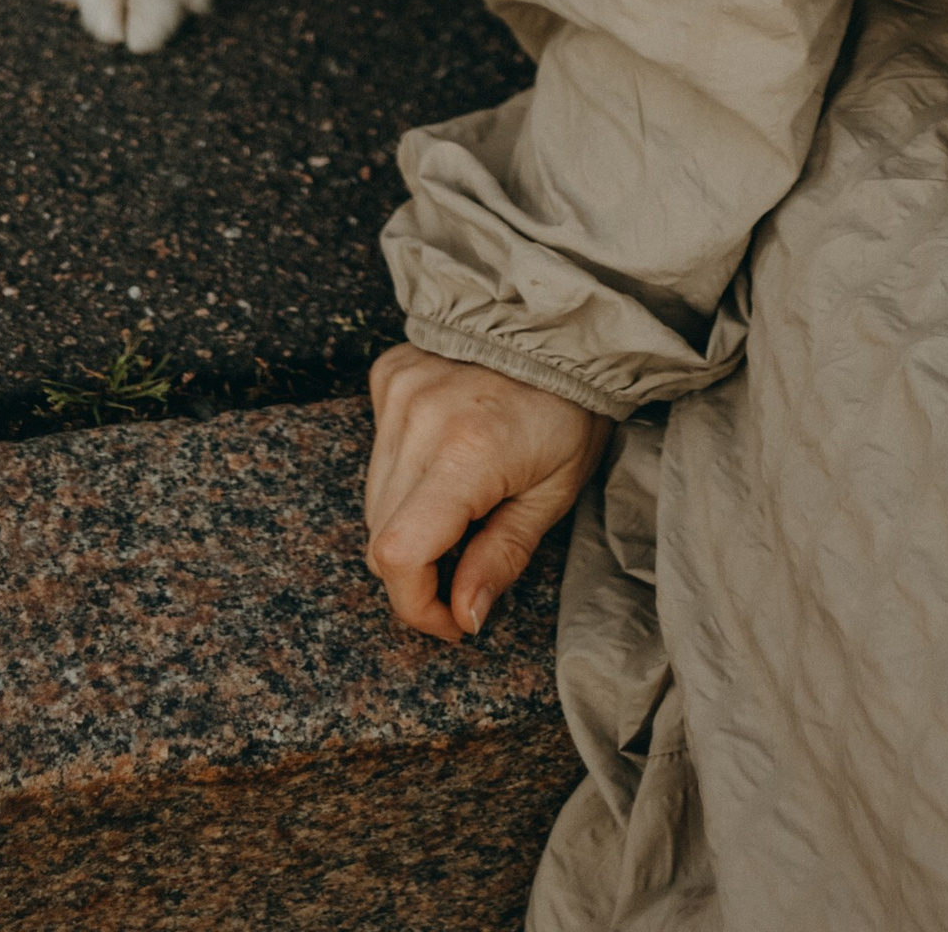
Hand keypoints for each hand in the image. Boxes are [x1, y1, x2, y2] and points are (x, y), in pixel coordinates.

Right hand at [363, 342, 605, 640]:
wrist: (563, 328)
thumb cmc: (573, 411)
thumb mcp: (553, 494)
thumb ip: (502, 557)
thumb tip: (463, 617)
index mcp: (467, 452)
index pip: (399, 556)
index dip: (416, 605)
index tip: (452, 619)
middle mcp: (420, 418)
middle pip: (381, 534)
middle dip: (419, 571)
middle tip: (466, 567)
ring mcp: (399, 391)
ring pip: (374, 499)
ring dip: (409, 524)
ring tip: (464, 506)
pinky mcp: (389, 375)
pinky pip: (378, 452)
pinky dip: (403, 475)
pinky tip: (446, 459)